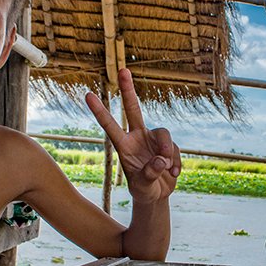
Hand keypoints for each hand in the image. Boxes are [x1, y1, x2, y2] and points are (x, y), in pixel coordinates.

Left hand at [85, 69, 180, 202]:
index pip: (110, 126)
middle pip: (133, 109)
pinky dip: (176, 163)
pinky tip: (172, 175)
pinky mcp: (169, 146)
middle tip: (122, 69)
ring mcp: (153, 141)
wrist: (157, 196)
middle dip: (128, 90)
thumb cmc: (143, 191)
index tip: (88, 94)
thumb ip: (149, 174)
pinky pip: (175, 150)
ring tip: (168, 169)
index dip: (100, 110)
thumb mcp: (143, 187)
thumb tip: (161, 159)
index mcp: (124, 146)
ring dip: (168, 151)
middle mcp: (137, 138)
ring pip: (164, 134)